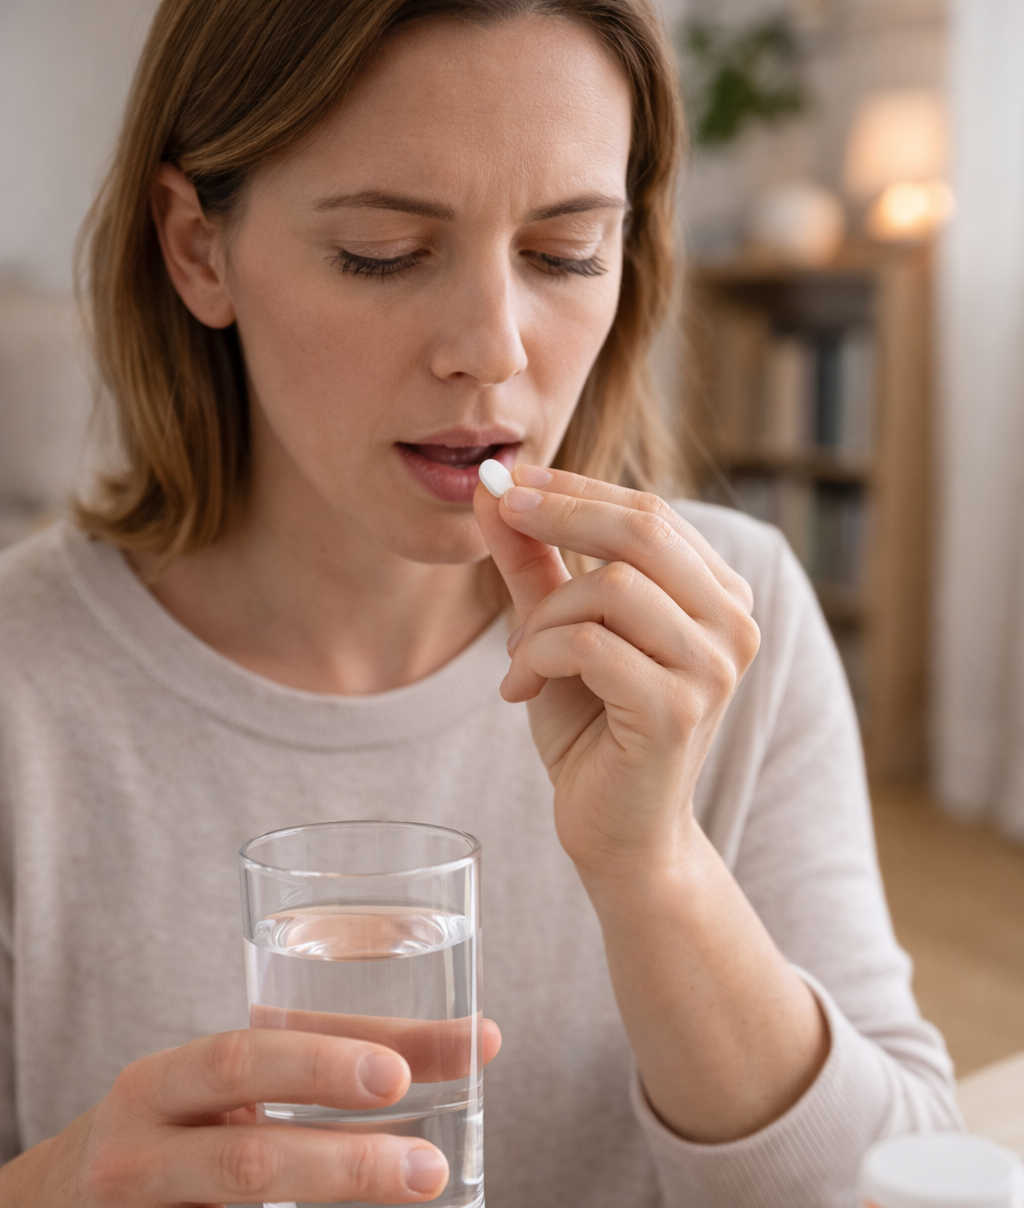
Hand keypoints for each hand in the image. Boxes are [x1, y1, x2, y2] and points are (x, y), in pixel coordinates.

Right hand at [0, 1021, 499, 1206]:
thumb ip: (327, 1065)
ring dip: (338, 1194)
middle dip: (343, 1160)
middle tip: (427, 1166)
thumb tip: (479, 1043)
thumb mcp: (230, 1089)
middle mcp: (142, 1150)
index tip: (412, 1069)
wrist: (52, 1207)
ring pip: (243, 1202)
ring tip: (422, 1186)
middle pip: (248, 1157)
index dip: (332, 1058)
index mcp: (164, 1083)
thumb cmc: (177, 1128)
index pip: (253, 1055)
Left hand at [474, 466, 759, 884]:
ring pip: (611, 588)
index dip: (575, 489)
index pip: (649, 512)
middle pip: (643, 529)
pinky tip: (519, 687)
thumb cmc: (592, 727)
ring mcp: (713, 667)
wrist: (615, 831)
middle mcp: (732, 622)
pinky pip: (590, 646)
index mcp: (717, 594)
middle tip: (500, 512)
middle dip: (558, 513)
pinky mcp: (677, 710)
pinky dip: (539, 656)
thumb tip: (493, 489)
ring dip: (542, 616)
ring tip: (519, 655)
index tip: (510, 481)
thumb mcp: (558, 629)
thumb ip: (535, 561)